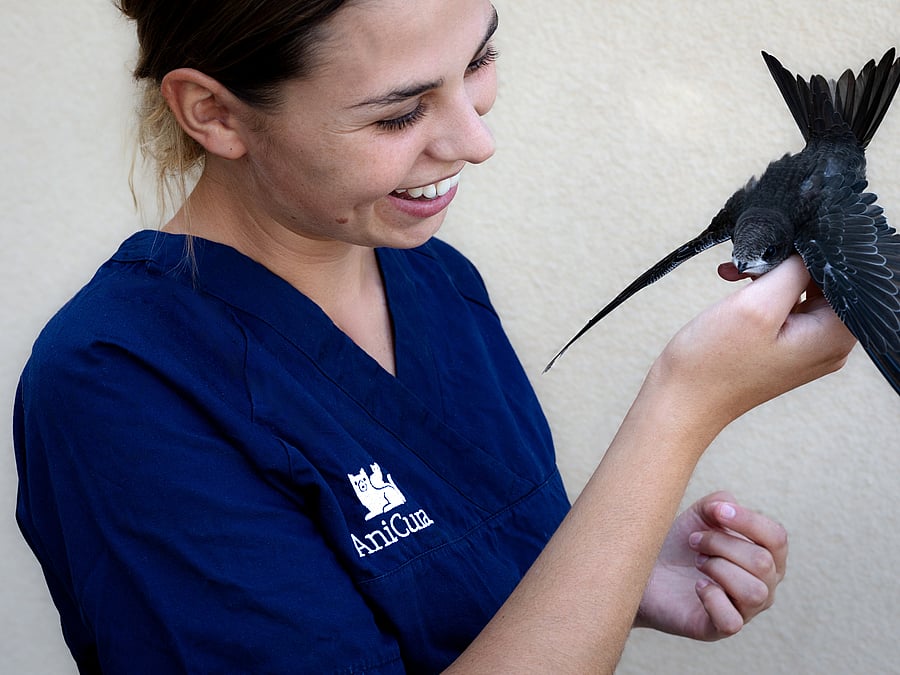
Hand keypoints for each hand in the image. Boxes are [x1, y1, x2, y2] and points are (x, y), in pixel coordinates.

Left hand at [635, 491, 787, 639]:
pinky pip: (732, 621)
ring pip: (754, 591)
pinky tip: (697, 586)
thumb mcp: (700, 515)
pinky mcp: (718, 629)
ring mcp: (744, 611)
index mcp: (765, 556)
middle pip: (762, 562)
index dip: (749, 521)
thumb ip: (720, 503)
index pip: (777, 538)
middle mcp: (763, 586)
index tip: (717, 512)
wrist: (644, 569)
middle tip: (694, 542)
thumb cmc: (679, 544)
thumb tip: (726, 507)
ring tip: (697, 562)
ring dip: (718, 568)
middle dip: (721, 544)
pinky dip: (712, 598)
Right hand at [649, 255, 855, 431]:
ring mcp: (807, 347)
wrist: (683, 400)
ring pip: (804, 291)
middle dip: (790, 264)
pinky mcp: (785, 347)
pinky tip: (738, 288)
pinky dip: (763, 292)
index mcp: (833, 336)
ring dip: (772, 277)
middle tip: (752, 266)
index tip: (782, 252)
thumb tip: (811, 250)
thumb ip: (793, 271)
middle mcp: (828, 344)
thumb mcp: (756, 305)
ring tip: (739, 278)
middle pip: (827, 283)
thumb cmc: (714, 362)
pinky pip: (786, 307)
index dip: (817, 256)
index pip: (848, 278)